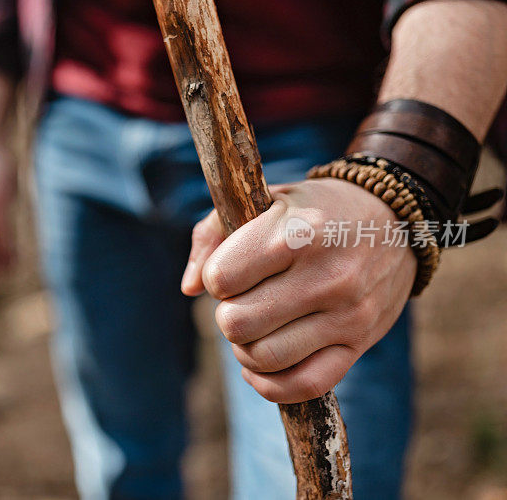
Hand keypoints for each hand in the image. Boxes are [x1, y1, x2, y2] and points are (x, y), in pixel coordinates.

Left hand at [181, 178, 416, 403]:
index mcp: (296, 232)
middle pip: (237, 324)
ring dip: (245, 349)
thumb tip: (188, 288)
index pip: (222, 277)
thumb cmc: (314, 211)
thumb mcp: (264, 199)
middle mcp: (326, 275)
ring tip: (256, 327)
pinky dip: (270, 384)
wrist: (396, 222)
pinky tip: (261, 365)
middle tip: (243, 300)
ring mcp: (348, 314)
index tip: (231, 270)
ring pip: (264, 358)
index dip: (216, 277)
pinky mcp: (360, 344)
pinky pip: (304, 385)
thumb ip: (212, 233)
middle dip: (227, 315)